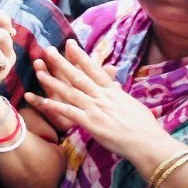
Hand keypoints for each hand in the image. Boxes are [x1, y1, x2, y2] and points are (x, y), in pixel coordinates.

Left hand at [24, 41, 170, 168]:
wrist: (148, 142)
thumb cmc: (144, 126)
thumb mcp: (131, 103)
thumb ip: (118, 93)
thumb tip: (114, 85)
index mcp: (112, 91)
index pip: (94, 69)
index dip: (80, 56)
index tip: (69, 44)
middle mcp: (102, 97)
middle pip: (78, 76)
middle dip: (62, 63)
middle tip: (48, 50)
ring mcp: (96, 109)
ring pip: (70, 92)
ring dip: (53, 82)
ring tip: (39, 72)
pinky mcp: (91, 124)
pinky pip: (70, 113)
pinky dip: (56, 107)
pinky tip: (43, 101)